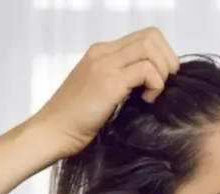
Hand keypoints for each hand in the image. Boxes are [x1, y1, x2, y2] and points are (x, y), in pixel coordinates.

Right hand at [30, 27, 179, 157]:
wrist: (51, 132)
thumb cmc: (75, 121)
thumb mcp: (99, 93)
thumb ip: (120, 80)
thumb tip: (150, 83)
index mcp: (101, 53)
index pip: (143, 36)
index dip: (161, 54)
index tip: (162, 79)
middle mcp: (103, 53)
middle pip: (151, 36)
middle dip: (167, 59)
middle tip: (165, 84)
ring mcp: (105, 66)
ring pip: (150, 48)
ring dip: (162, 71)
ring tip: (153, 94)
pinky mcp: (108, 83)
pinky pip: (146, 70)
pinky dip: (155, 85)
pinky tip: (146, 101)